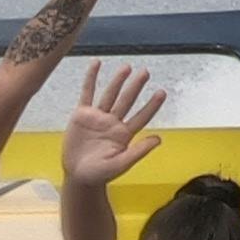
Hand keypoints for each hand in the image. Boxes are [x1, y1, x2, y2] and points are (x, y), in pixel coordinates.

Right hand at [61, 63, 167, 188]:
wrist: (78, 175)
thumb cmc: (100, 174)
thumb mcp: (120, 164)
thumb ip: (138, 151)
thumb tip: (158, 139)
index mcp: (124, 134)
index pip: (141, 116)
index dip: (151, 105)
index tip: (161, 93)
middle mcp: (113, 122)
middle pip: (126, 101)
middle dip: (135, 87)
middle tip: (145, 72)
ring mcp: (98, 117)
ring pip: (110, 94)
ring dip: (118, 81)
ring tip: (127, 67)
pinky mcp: (82, 114)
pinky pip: (87, 93)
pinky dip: (91, 78)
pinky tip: (96, 64)